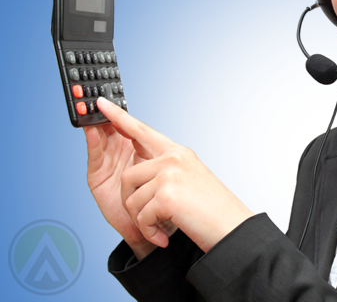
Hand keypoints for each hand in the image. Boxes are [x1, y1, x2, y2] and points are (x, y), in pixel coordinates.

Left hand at [96, 97, 253, 252]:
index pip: (142, 131)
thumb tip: (138, 174)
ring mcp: (169, 175)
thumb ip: (167, 171)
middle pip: (129, 176)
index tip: (102, 104)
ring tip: (161, 227)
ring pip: (131, 198)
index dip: (120, 117)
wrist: (231, 227)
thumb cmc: (212, 210)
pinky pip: (140, 216)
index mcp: (178, 153)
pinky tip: (162, 235)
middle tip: (150, 219)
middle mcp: (173, 159)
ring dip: (142, 220)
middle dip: (132, 202)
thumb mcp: (190, 180)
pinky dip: (148, 231)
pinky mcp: (166, 195)